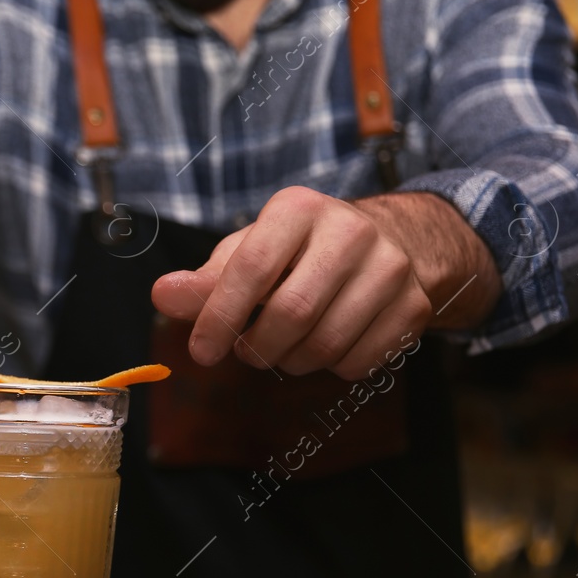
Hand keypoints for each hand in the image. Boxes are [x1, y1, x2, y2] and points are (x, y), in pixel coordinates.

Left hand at [152, 187, 495, 379]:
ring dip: (291, 362)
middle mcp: (351, 231)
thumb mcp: (249, 253)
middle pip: (292, 314)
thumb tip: (163, 295)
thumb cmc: (299, 252)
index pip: (252, 268)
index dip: (220, 316)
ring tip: (283, 348)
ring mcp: (390, 269)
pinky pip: (358, 362)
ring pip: (325, 345)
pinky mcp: (413, 306)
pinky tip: (325, 346)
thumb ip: (205, 281)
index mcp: (299, 209)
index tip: (201, 351)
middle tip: (246, 351)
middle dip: (257, 347)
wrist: (389, 243)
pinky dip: (330, 368)